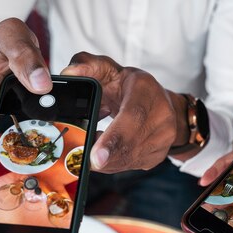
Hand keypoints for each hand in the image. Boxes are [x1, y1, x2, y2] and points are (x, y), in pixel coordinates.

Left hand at [61, 52, 191, 172]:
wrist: (159, 102)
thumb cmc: (129, 86)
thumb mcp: (108, 69)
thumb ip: (87, 66)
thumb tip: (68, 73)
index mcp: (146, 90)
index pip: (132, 117)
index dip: (114, 139)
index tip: (96, 156)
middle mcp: (161, 115)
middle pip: (131, 145)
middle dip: (105, 158)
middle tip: (83, 162)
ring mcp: (163, 138)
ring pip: (130, 159)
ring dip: (106, 162)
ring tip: (91, 151)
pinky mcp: (158, 155)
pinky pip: (131, 166)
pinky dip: (113, 164)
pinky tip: (105, 154)